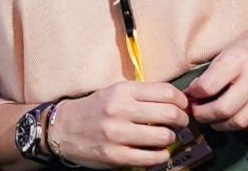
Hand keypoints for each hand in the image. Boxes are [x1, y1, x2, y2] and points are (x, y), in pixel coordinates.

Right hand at [48, 81, 189, 168]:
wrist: (63, 128)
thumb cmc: (95, 108)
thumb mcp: (116, 91)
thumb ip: (143, 94)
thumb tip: (177, 100)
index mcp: (124, 91)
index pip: (167, 92)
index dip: (182, 101)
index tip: (183, 106)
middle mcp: (121, 110)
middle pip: (169, 114)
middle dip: (182, 119)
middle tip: (181, 122)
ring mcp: (118, 134)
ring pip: (163, 136)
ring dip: (171, 138)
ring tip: (167, 137)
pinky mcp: (115, 155)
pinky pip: (151, 157)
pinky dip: (161, 155)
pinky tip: (159, 151)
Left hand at [184, 16, 247, 132]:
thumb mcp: (233, 45)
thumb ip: (215, 69)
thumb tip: (194, 92)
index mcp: (241, 58)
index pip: (209, 86)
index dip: (194, 94)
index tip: (190, 94)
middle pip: (223, 110)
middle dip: (203, 115)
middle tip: (197, 112)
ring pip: (240, 122)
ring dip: (221, 124)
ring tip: (213, 117)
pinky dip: (241, 125)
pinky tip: (235, 116)